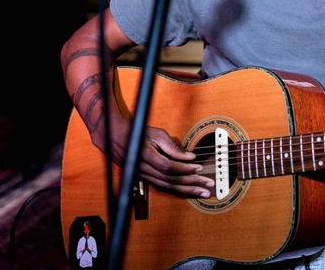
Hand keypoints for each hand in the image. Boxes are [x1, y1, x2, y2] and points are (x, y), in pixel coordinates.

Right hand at [99, 120, 214, 197]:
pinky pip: (163, 187)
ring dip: (187, 190)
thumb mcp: (156, 134)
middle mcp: (143, 169)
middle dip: (191, 183)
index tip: (199, 167)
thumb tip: (189, 157)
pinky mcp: (145, 179)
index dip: (184, 168)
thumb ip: (173, 147)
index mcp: (145, 156)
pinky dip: (177, 190)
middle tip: (208, 184)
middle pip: (170, 180)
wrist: (116, 139)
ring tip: (202, 192)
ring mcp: (143, 176)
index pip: (168, 166)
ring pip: (167, 187)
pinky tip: (189, 191)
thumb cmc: (138, 133)